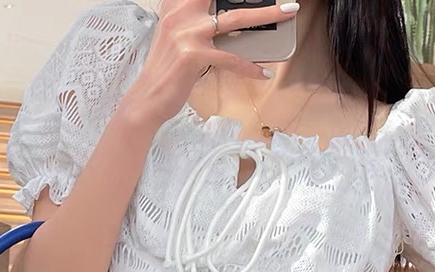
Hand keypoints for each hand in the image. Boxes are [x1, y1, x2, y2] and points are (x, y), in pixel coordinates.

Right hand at [128, 0, 299, 123]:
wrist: (148, 98)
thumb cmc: (167, 72)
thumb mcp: (178, 38)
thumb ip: (197, 23)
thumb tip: (233, 22)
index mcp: (176, 5)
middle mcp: (181, 14)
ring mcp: (187, 33)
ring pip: (235, 19)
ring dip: (266, 15)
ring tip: (286, 13)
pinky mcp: (193, 55)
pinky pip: (231, 59)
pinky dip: (249, 67)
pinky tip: (263, 72)